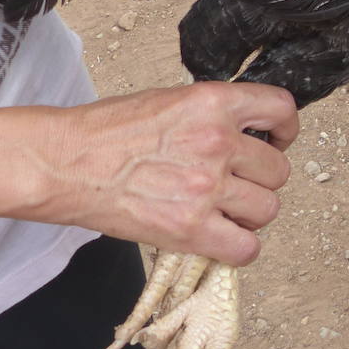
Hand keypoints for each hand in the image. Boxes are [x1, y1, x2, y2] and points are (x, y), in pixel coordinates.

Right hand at [35, 82, 297, 265]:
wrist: (63, 162)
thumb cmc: (108, 131)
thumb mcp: (170, 101)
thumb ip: (213, 115)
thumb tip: (247, 133)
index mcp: (214, 103)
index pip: (282, 111)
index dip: (285, 130)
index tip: (276, 141)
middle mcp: (218, 142)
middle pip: (278, 170)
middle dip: (261, 178)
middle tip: (235, 182)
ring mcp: (206, 187)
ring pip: (268, 209)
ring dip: (251, 213)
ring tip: (224, 210)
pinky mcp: (190, 229)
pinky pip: (246, 248)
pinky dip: (238, 246)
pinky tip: (219, 237)